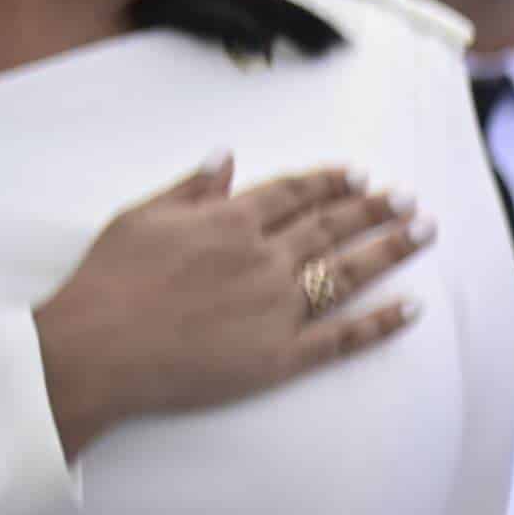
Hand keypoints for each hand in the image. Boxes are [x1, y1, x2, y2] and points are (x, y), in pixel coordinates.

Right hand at [30, 161, 432, 459]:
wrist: (88, 354)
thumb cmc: (105, 283)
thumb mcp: (140, 218)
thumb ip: (190, 187)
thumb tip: (228, 157)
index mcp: (231, 222)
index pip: (295, 194)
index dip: (331, 183)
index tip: (359, 175)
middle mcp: (264, 259)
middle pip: (332, 227)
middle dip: (375, 209)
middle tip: (409, 199)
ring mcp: (276, 308)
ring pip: (349, 272)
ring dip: (392, 249)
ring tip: (425, 231)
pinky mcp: (278, 357)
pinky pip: (342, 338)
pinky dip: (381, 323)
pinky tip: (414, 308)